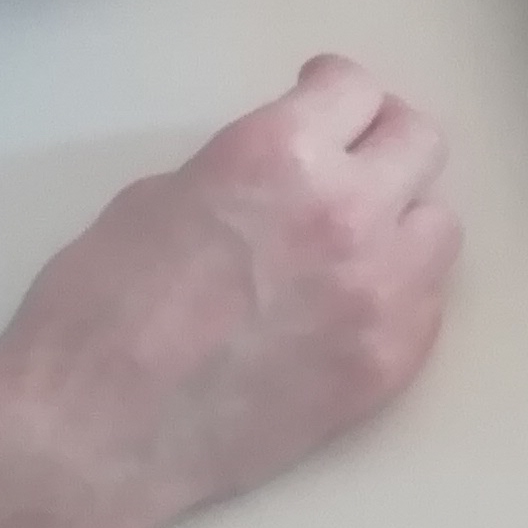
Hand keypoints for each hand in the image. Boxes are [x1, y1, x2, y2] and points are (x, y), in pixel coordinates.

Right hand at [0, 59, 460, 527]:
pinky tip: (345, 304)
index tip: (325, 99)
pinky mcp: (389, 366)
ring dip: (401, 220)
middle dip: (383, 140)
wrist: (88, 439)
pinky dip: (396, 293)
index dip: (334, 91)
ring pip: (438, 226)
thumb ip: (247, 169)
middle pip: (420, 143)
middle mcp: (347, 216)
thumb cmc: (94, 313)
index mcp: (278, 157)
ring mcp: (380, 298)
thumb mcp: (158, 197)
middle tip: (352, 157)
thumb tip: (290, 164)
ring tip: (353, 239)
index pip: (357, 89)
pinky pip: (425, 304)